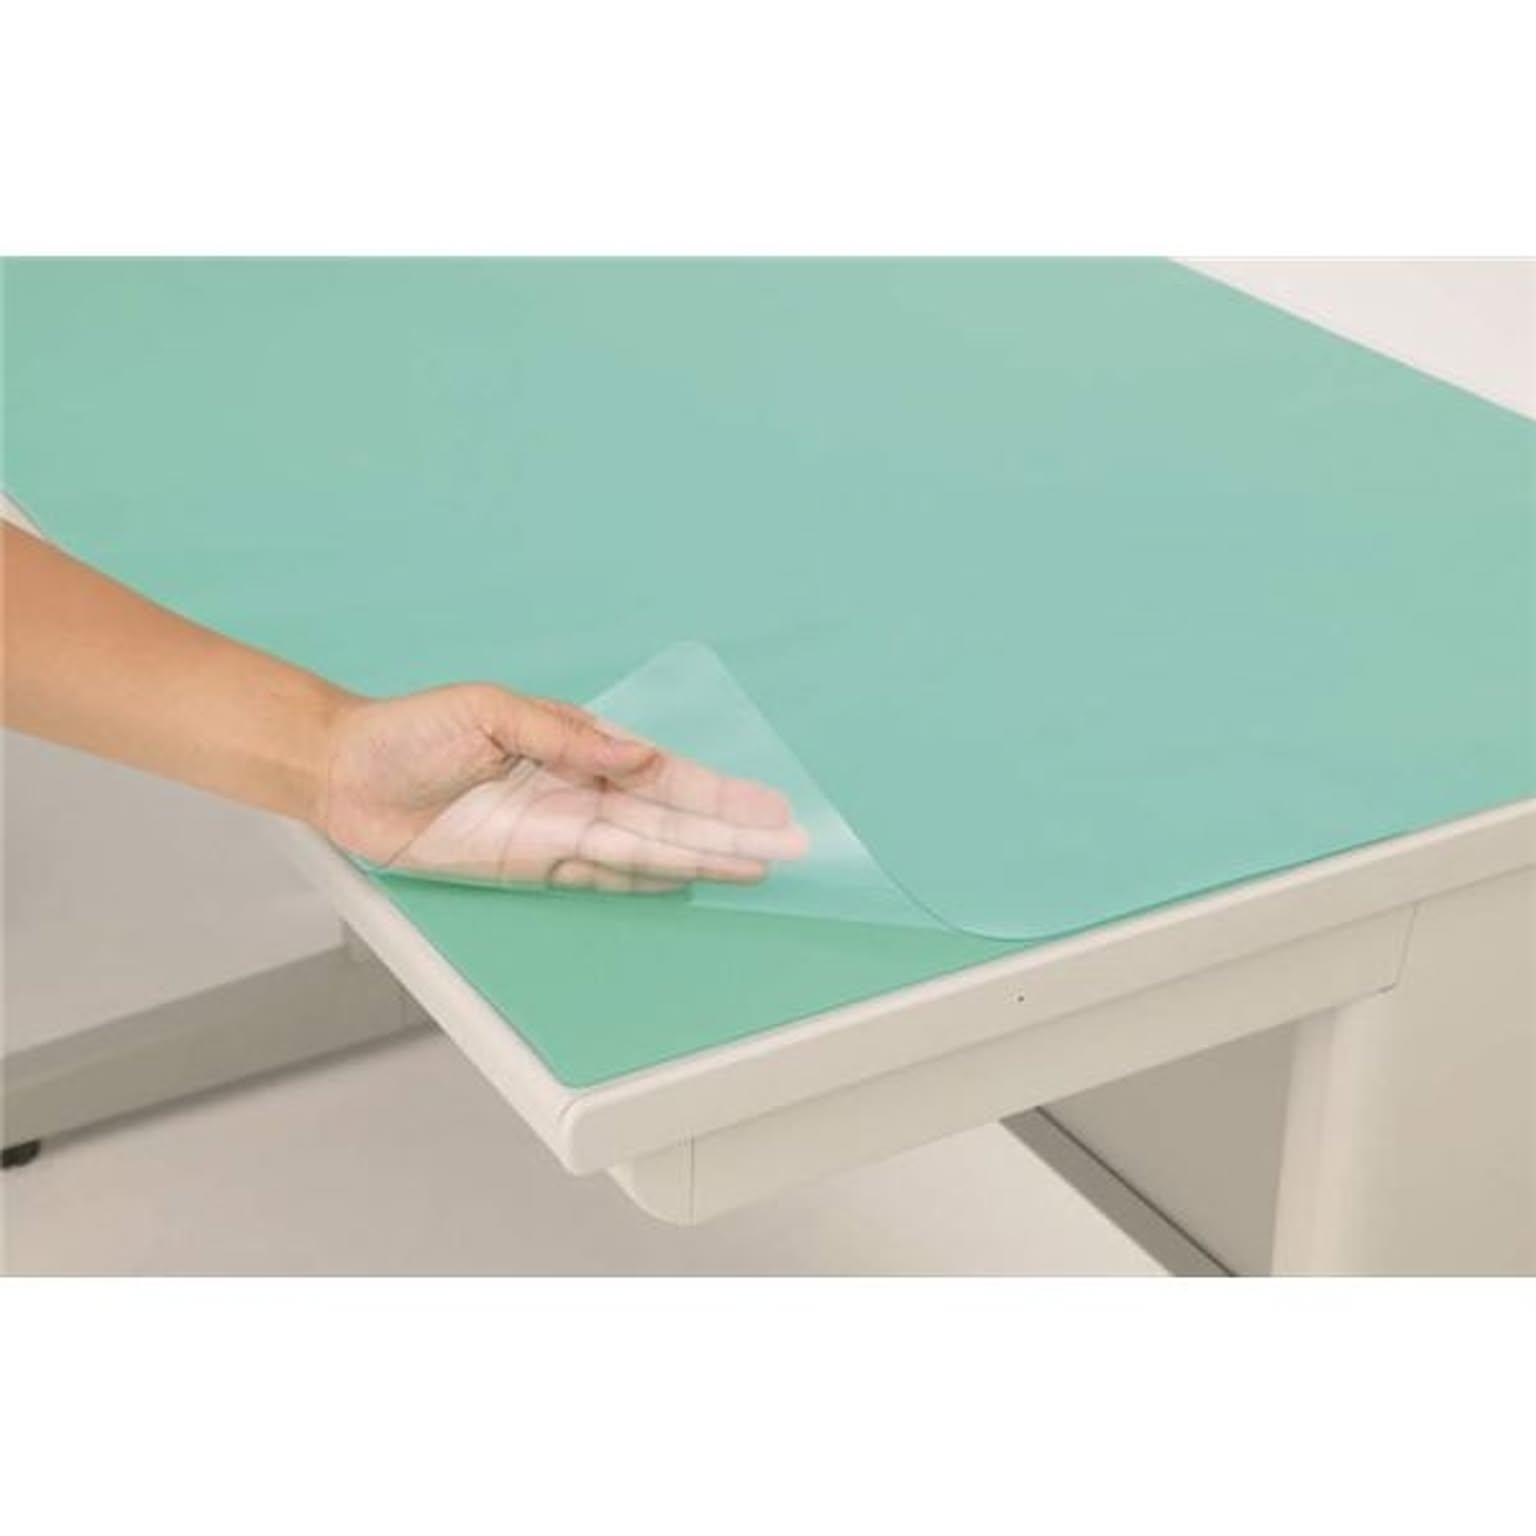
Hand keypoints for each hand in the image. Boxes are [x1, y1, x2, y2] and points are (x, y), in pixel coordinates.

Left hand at [316, 683, 808, 891]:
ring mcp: (556, 832)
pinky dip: (641, 884)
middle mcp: (576, 793)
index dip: (716, 792)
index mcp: (575, 749)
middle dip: (727, 832)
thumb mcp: (490, 712)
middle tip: (786, 846)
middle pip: (668, 820)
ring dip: (698, 861)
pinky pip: (597, 879)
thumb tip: (635, 757)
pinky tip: (683, 883)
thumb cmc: (412, 731)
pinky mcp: (528, 866)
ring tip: (752, 869)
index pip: (662, 776)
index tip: (766, 805)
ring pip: (644, 853)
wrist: (347, 773)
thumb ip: (565, 737)